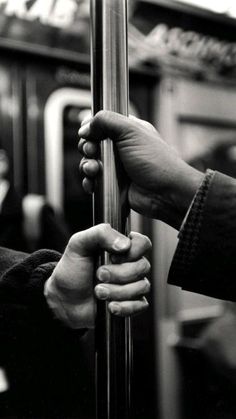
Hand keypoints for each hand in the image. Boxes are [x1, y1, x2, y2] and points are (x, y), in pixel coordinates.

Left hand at [44, 223, 150, 328]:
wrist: (63, 300)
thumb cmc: (72, 270)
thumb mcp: (79, 244)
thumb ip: (101, 234)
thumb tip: (125, 244)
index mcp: (120, 248)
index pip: (143, 244)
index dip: (132, 251)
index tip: (113, 256)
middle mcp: (129, 265)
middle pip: (143, 267)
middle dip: (118, 274)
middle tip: (99, 275)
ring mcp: (131, 285)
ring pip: (142, 287)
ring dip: (118, 291)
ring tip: (98, 291)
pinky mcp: (130, 304)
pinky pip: (141, 305)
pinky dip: (124, 307)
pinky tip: (109, 305)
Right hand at [78, 111, 202, 228]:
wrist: (165, 193)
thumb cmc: (156, 162)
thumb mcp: (131, 131)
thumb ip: (106, 121)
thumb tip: (85, 127)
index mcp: (128, 131)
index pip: (102, 124)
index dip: (91, 129)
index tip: (89, 134)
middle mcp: (121, 149)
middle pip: (92, 144)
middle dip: (87, 149)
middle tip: (93, 152)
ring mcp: (117, 168)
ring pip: (91, 163)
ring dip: (87, 166)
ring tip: (94, 170)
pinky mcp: (114, 185)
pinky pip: (94, 182)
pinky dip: (90, 183)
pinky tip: (93, 184)